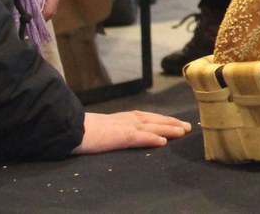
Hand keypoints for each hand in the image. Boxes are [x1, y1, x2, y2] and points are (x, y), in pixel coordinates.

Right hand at [74, 111, 191, 154]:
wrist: (71, 129)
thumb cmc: (84, 130)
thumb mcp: (105, 128)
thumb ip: (117, 129)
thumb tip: (123, 134)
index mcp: (124, 118)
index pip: (149, 117)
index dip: (164, 120)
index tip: (176, 123)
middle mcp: (128, 119)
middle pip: (155, 120)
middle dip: (172, 123)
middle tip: (187, 127)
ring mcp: (125, 127)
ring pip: (152, 126)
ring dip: (169, 129)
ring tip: (183, 132)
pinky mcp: (120, 136)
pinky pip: (139, 137)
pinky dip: (152, 138)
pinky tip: (163, 142)